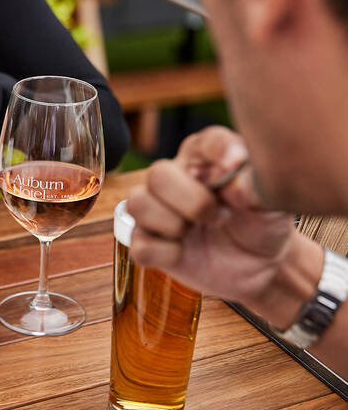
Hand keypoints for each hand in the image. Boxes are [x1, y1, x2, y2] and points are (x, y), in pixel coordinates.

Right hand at [126, 126, 314, 322]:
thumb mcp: (272, 203)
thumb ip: (256, 186)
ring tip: (195, 232)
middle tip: (219, 217)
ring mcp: (157, 211)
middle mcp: (175, 178)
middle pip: (158, 173)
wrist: (259, 267)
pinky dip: (164, 253)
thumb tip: (233, 186)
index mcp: (206, 159)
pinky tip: (182, 254)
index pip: (207, 142)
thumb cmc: (262, 224)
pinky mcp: (148, 243)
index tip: (239, 170)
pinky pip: (138, 245)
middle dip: (191, 201)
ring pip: (137, 203)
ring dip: (172, 224)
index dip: (221, 153)